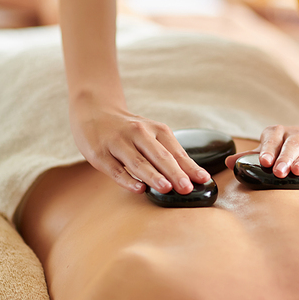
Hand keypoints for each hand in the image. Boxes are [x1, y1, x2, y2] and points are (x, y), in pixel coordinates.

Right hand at [70, 99, 210, 193]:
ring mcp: (118, 143)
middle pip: (159, 156)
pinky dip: (128, 180)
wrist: (94, 111)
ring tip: (167, 188)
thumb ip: (167, 153)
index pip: (176, 151)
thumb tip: (190, 176)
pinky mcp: (100, 154)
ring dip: (153, 176)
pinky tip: (139, 188)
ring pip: (138, 162)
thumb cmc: (128, 129)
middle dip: (175, 173)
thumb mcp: (150, 134)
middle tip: (187, 188)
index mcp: (155, 129)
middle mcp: (138, 133)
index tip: (204, 179)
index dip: (190, 167)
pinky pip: (116, 170)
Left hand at [226, 123, 298, 180]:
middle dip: (285, 158)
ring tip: (297, 171)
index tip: (264, 161)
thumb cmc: (288, 148)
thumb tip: (228, 162)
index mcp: (281, 133)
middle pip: (292, 145)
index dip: (269, 149)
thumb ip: (251, 157)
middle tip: (278, 172)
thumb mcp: (270, 148)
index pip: (273, 138)